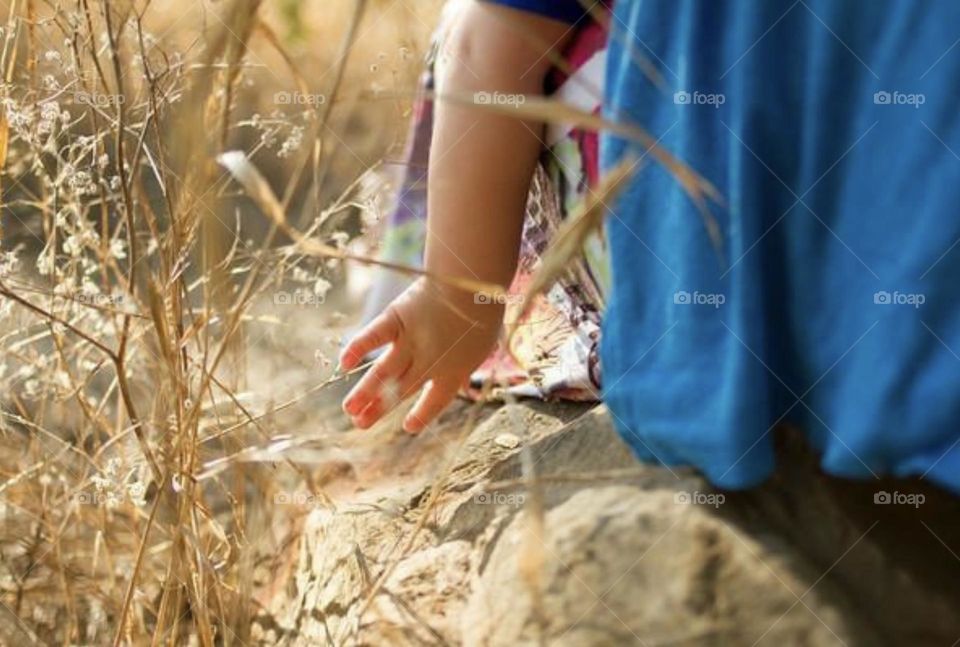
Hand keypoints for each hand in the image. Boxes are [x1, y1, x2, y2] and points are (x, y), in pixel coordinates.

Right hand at [339, 278, 503, 432]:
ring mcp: (411, 341)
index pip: (436, 400)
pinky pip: (373, 336)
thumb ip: (468, 366)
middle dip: (379, 408)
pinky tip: (344, 363)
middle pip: (401, 389)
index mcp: (454, 370)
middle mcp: (429, 362)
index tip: (408, 427)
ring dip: (364, 392)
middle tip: (359, 424)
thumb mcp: (485, 343)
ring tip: (349, 409)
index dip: (422, 414)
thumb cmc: (483, 308)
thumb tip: (465, 388)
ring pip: (384, 372)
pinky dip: (357, 348)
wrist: (471, 285)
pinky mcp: (396, 319)